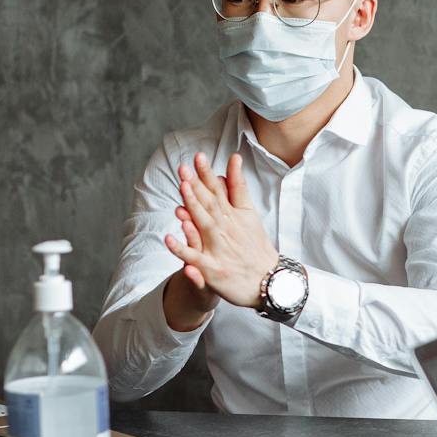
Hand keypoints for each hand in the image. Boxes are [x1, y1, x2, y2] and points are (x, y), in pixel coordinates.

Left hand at [164, 153, 280, 308]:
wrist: (268, 279)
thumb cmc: (256, 245)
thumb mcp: (249, 212)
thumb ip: (238, 186)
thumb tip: (234, 158)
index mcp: (233, 214)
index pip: (218, 190)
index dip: (207, 173)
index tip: (198, 157)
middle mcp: (225, 228)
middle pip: (209, 204)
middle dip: (196, 185)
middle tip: (184, 169)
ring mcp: (219, 248)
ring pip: (203, 226)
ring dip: (192, 208)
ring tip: (183, 192)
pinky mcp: (213, 268)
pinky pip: (194, 258)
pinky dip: (182, 249)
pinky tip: (169, 238)